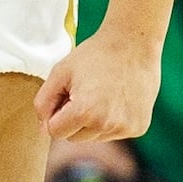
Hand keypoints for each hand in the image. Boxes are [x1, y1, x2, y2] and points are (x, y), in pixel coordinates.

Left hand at [35, 27, 159, 142]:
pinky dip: (112, 120)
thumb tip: (43, 130)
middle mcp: (106, 125)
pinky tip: (117, 98)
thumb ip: (43, 102)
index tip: (67, 94)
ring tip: (102, 94)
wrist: (134, 43)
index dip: (56, 112)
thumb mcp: (60, 72)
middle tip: (85, 91)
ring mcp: (125, 128)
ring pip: (94, 137)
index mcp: (84, 112)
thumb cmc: (95, 55)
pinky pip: (113, 133)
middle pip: (74, 138)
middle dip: (74, 119)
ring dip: (93, 121)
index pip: (55, 132)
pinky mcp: (139, 127)